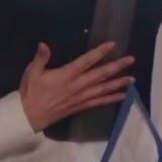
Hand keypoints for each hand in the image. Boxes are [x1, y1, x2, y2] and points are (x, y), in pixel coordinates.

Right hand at [19, 41, 133, 131]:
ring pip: (103, 89)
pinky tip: (123, 96)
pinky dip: (112, 99)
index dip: (99, 52)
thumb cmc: (30, 92)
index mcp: (66, 75)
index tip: (112, 44)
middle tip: (131, 59)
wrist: (29, 116)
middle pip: (100, 74)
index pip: (86, 61)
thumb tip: (43, 44)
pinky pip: (99, 102)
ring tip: (132, 78)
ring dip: (118, 83)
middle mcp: (77, 86)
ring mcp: (81, 97)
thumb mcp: (32, 73)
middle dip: (116, 66)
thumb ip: (40, 58)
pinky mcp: (81, 106)